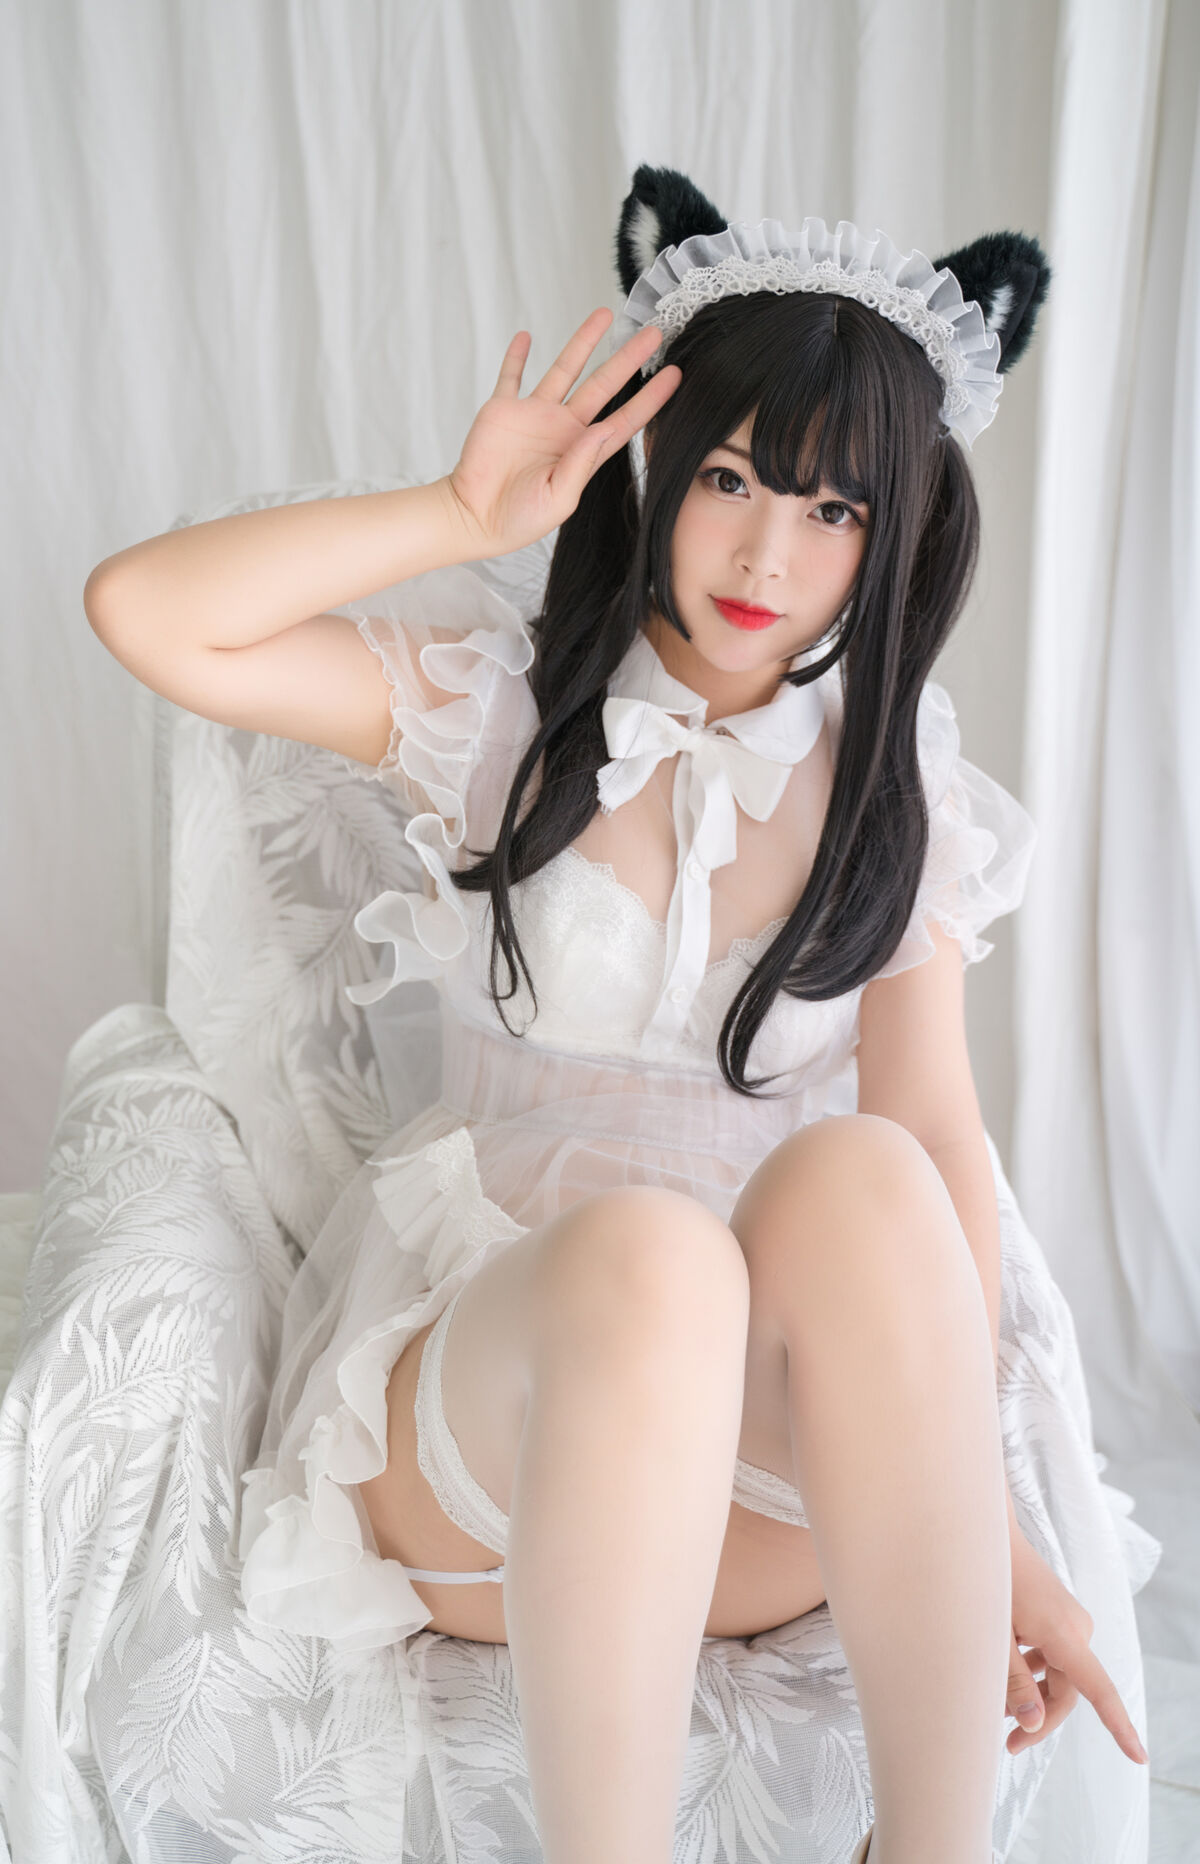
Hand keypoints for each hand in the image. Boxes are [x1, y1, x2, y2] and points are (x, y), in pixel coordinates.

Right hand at [440, 307, 681, 558]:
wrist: (474, 518)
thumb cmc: (518, 519)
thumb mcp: (558, 501)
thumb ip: (580, 466)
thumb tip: (603, 430)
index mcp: (582, 453)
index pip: (624, 420)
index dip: (651, 398)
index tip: (674, 375)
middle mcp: (564, 428)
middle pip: (603, 385)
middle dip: (628, 358)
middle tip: (652, 333)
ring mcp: (535, 416)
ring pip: (565, 369)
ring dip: (583, 342)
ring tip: (604, 314)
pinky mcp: (503, 410)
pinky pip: (511, 376)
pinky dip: (517, 356)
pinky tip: (527, 336)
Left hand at [1004, 1529, 1147, 1765]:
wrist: (987, 1533)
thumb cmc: (987, 1580)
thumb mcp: (995, 1636)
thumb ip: (1013, 1681)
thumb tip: (1033, 1723)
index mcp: (1064, 1634)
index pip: (1098, 1690)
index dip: (1119, 1726)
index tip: (1139, 1757)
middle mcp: (1075, 1628)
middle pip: (1067, 1691)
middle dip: (1040, 1719)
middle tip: (1010, 1744)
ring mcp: (1068, 1621)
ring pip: (1058, 1676)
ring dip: (1032, 1697)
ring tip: (997, 1709)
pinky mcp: (1057, 1616)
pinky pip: (1052, 1656)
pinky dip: (1032, 1674)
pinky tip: (1005, 1678)